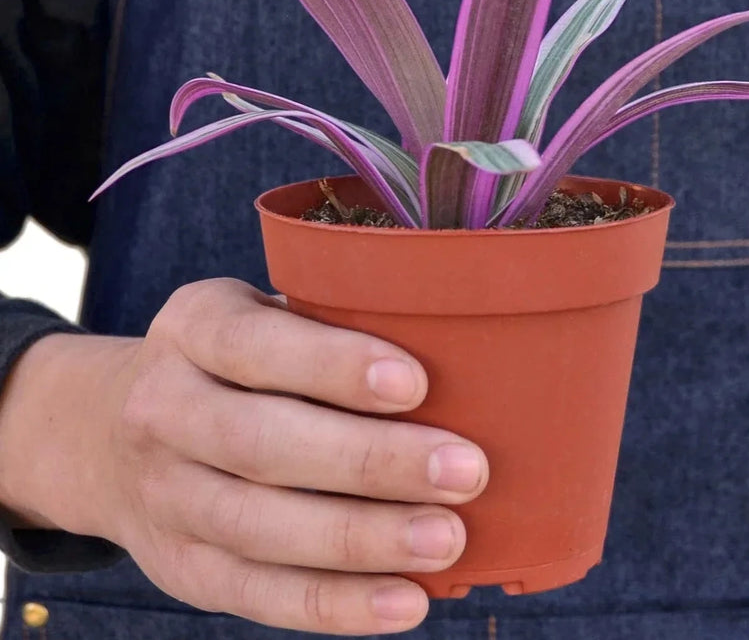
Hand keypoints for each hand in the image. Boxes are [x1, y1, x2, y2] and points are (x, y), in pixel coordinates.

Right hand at [0, 278, 487, 634]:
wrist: (112, 429)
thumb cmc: (236, 359)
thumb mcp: (260, 314)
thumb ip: (332, 323)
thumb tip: (463, 347)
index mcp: (192, 328)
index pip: (255, 346)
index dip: (333, 365)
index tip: (415, 383)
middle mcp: (163, 409)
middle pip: (263, 444)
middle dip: (370, 462)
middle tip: (465, 470)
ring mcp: (164, 495)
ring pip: (261, 528)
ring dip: (362, 540)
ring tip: (448, 539)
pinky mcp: (181, 566)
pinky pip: (256, 594)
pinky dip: (334, 605)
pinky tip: (405, 600)